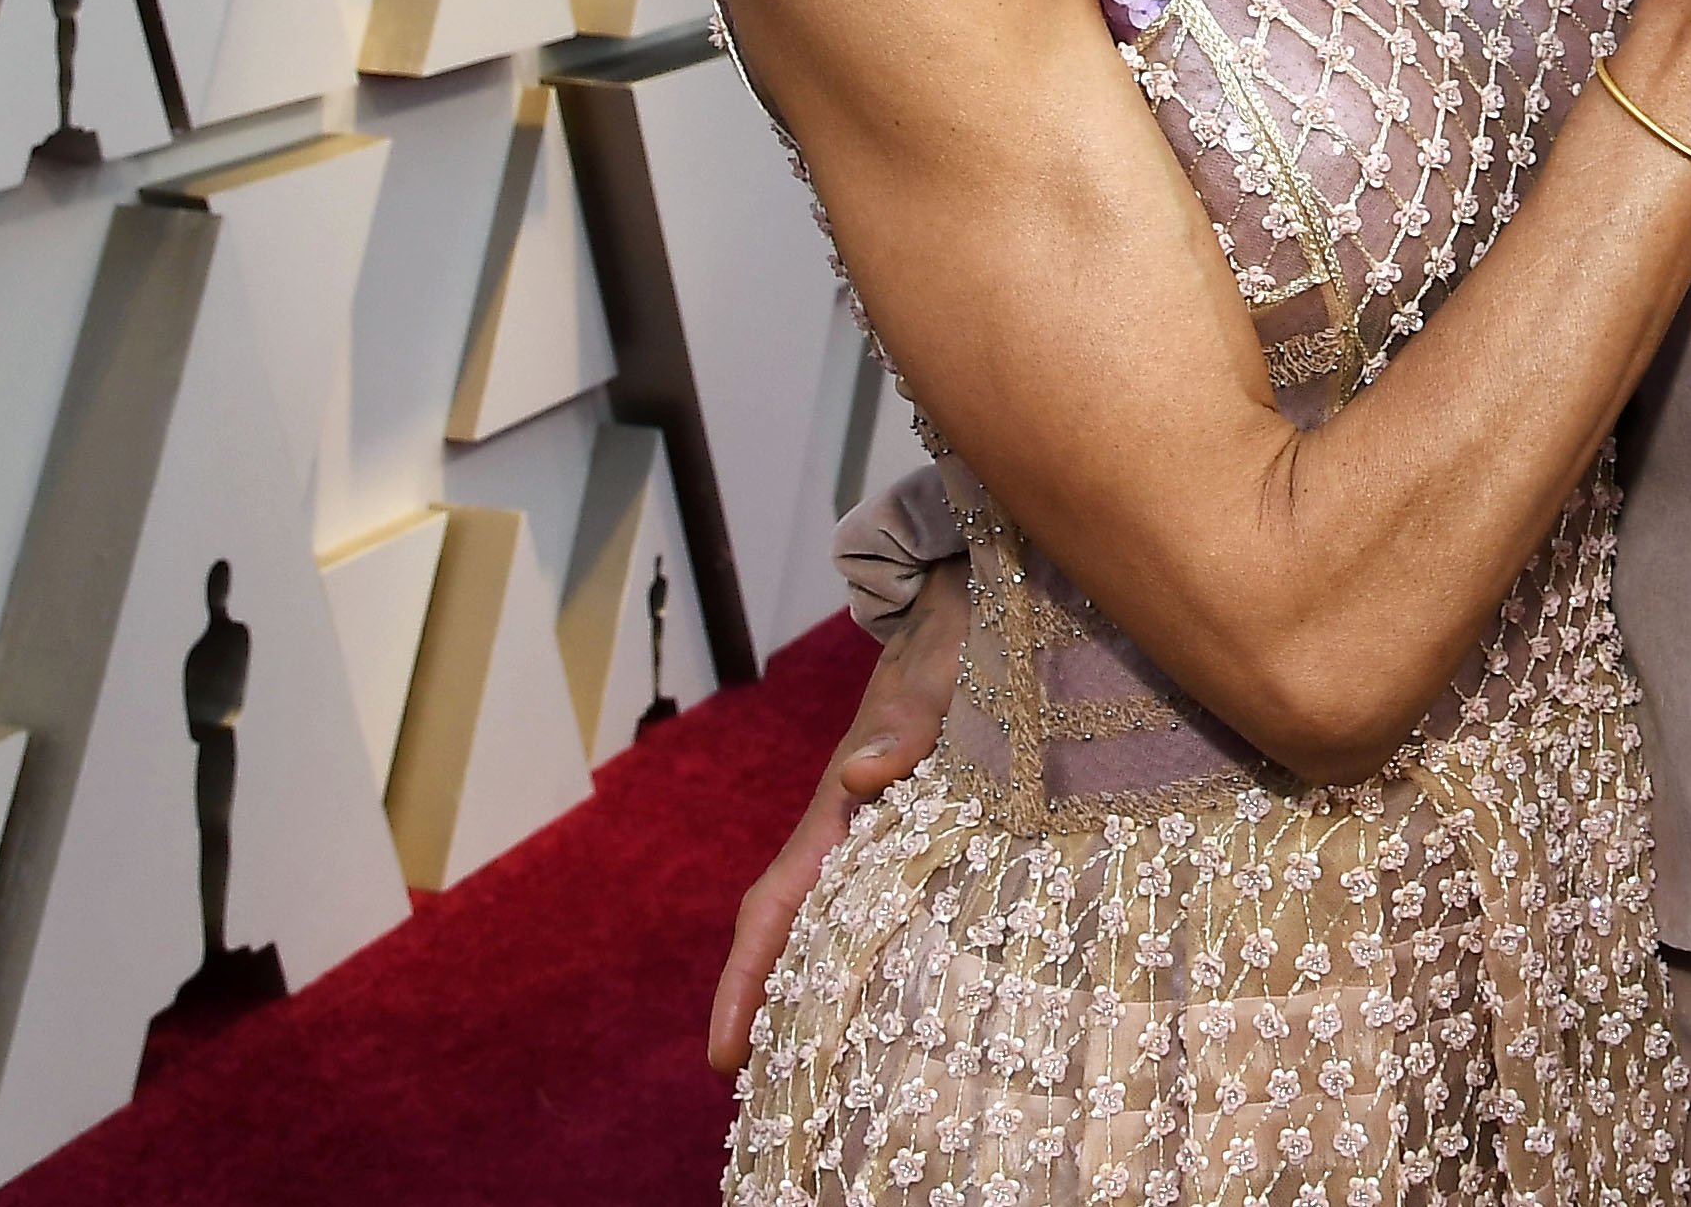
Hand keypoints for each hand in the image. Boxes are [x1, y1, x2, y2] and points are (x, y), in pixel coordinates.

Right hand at [705, 589, 960, 1071]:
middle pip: (791, 930)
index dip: (744, 978)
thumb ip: (903, 727)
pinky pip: (880, 904)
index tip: (722, 1049)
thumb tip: (860, 775)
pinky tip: (891, 995)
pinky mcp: (916, 825)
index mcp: (839, 808)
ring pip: (833, 922)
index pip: (774, 905)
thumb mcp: (934, 681)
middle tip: (757, 1084)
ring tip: (812, 1065)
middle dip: (766, 1002)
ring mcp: (879, 830)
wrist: (968, 607)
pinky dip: (868, 953)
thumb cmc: (950, 645)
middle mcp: (849, 828)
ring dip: (815, 984)